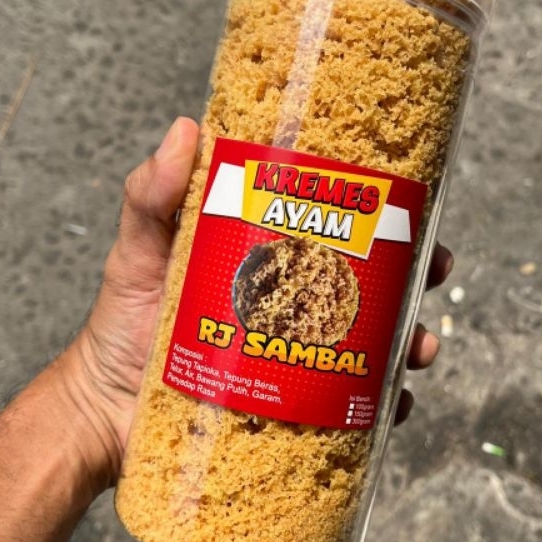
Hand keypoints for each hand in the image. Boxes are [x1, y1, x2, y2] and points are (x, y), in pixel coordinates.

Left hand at [63, 118, 452, 485]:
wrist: (105, 414)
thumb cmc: (121, 327)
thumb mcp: (136, 252)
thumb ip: (150, 196)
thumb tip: (184, 127)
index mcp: (267, 260)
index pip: (334, 229)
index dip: (382, 214)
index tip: (414, 203)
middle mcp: (291, 305)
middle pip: (370, 283)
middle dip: (416, 274)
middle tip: (436, 268)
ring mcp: (297, 357)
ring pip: (373, 342)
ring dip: (411, 339)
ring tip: (419, 346)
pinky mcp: (295, 408)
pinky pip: (352, 406)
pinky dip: (383, 404)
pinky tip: (395, 403)